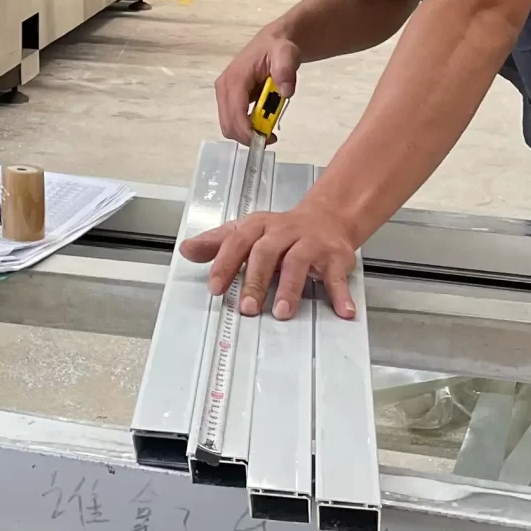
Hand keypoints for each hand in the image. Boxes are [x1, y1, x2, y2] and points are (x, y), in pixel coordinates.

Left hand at [178, 200, 361, 319]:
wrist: (327, 218)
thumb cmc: (281, 232)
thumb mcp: (247, 233)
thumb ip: (217, 243)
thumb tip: (186, 250)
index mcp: (259, 227)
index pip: (237, 242)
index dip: (224, 264)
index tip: (214, 287)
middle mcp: (284, 232)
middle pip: (266, 252)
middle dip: (256, 280)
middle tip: (247, 307)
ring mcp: (311, 244)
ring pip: (298, 262)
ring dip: (290, 288)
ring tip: (283, 312)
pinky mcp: (335, 257)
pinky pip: (337, 276)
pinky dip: (340, 294)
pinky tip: (343, 311)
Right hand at [214, 25, 301, 141]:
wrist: (272, 43)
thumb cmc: (278, 49)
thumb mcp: (287, 54)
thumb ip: (285, 70)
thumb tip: (285, 92)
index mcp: (235, 79)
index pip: (235, 113)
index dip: (248, 132)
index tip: (269, 139)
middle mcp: (224, 87)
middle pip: (228, 124)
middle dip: (248, 136)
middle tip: (271, 137)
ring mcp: (224, 93)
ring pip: (229, 125)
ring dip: (247, 134)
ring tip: (268, 129)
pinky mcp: (228, 98)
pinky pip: (232, 120)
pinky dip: (245, 128)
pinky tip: (261, 122)